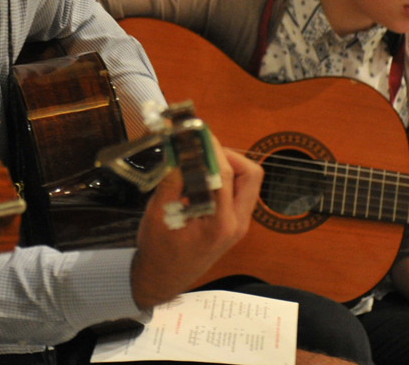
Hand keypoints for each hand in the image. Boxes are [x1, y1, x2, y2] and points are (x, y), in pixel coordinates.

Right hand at [129, 135, 262, 309]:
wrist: (163, 279)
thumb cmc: (158, 250)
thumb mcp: (158, 214)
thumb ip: (172, 180)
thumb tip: (179, 147)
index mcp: (219, 224)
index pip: (224, 174)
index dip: (212, 148)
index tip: (198, 130)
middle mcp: (237, 224)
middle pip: (250, 175)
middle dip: (228, 154)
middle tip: (202, 148)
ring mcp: (239, 224)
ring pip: (248, 182)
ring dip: (229, 165)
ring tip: (201, 160)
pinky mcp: (235, 224)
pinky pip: (240, 191)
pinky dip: (225, 177)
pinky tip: (202, 176)